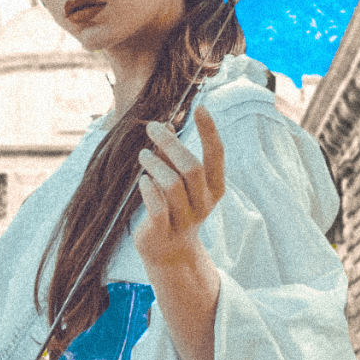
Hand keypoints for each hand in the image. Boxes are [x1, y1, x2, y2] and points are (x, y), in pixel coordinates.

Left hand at [134, 105, 224, 266]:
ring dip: (155, 164)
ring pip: (173, 185)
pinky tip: (142, 181)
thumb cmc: (174, 207)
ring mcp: (186, 219)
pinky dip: (148, 189)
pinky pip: (158, 207)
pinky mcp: (164, 231)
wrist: (169, 252)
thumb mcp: (178, 180)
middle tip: (152, 128)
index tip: (200, 107)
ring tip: (143, 154)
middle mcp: (204, 203)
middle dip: (171, 144)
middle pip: (192, 167)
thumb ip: (172, 156)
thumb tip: (166, 125)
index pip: (216, 154)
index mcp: (214, 187)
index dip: (209, 131)